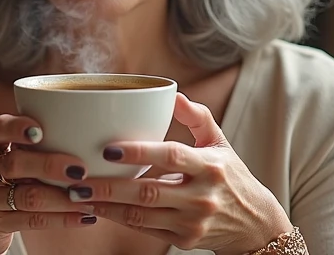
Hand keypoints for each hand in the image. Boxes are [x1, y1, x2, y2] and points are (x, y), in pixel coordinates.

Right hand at [0, 114, 97, 254]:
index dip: (19, 127)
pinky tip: (83, 217)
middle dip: (50, 165)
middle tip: (81, 168)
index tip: (42, 130)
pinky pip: (32, 221)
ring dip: (64, 198)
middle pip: (15, 163)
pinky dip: (62, 219)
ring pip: (28, 196)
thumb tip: (81, 132)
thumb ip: (25, 145)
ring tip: (90, 196)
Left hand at [69, 93, 292, 253]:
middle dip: (108, 186)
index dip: (139, 152)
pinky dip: (119, 219)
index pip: (171, 155)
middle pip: (147, 192)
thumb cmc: (231, 176)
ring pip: (141, 215)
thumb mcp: (220, 142)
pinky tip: (98, 208)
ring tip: (79, 194)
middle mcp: (202, 196)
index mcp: (209, 166)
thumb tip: (173, 94)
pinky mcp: (184, 240)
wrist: (255, 225)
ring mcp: (192, 222)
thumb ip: (197, 117)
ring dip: (107, 205)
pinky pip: (145, 229)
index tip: (108, 148)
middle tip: (78, 177)